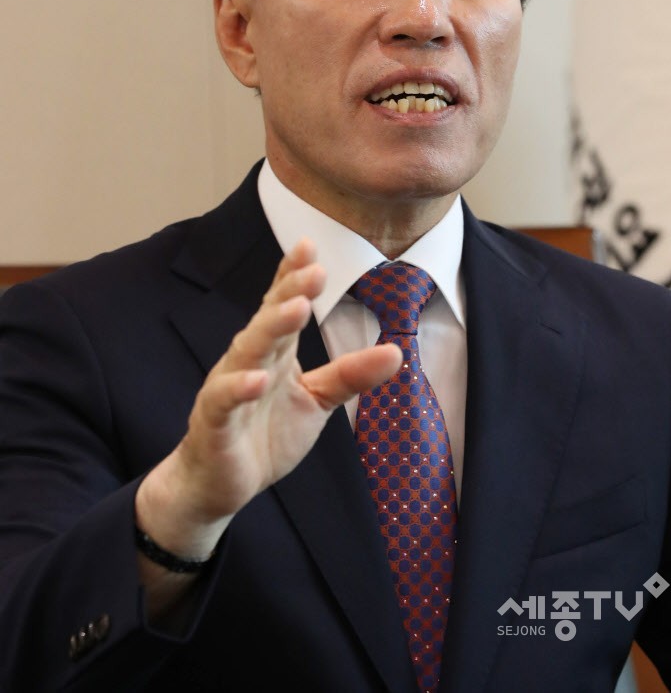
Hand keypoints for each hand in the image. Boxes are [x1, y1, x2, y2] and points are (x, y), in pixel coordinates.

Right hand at [135, 238, 400, 559]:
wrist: (219, 484)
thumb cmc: (264, 433)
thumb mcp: (315, 401)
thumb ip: (350, 375)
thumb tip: (397, 351)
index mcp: (273, 351)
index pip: (280, 303)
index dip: (293, 276)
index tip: (310, 246)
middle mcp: (248, 360)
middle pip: (269, 319)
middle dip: (290, 292)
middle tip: (314, 270)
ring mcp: (227, 387)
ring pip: (247, 350)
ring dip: (271, 328)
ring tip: (296, 308)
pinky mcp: (214, 422)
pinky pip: (224, 400)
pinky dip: (238, 387)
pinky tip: (258, 379)